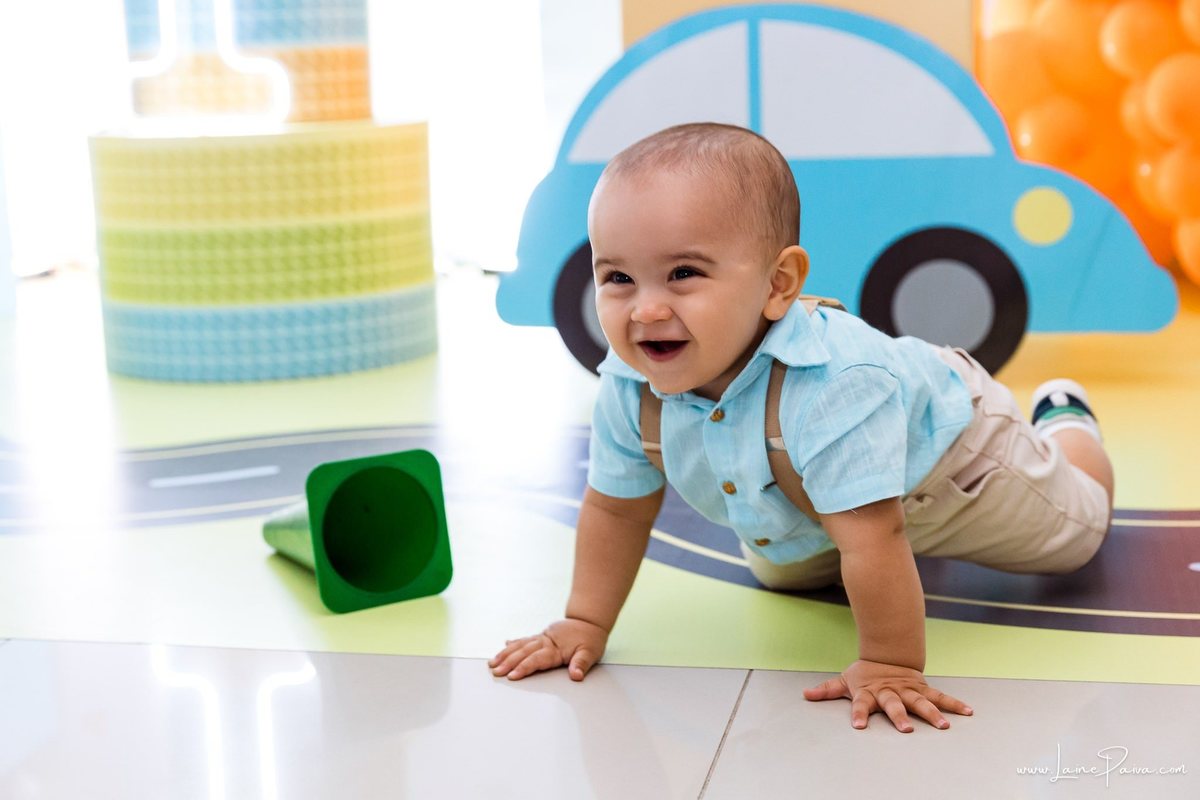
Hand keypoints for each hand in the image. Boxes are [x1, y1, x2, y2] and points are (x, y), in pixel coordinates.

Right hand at [488, 618, 608, 681]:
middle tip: (495, 672)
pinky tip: (505, 645)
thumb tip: (576, 675)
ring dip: (506, 654)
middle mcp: (546, 642)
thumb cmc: (591, 639)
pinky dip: (515, 643)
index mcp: (556, 649)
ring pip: (520, 645)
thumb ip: (581, 664)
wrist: (590, 621)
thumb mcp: (591, 652)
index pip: (536, 660)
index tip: (511, 675)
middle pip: (523, 653)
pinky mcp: (542, 635)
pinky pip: (525, 639)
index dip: (523, 668)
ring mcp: (542, 638)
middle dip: (508, 663)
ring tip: (492, 662)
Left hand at [803, 659, 972, 732]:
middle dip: (900, 716)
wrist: (887, 654)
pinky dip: (953, 703)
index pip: (861, 704)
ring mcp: (907, 689)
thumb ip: (827, 690)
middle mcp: (889, 691)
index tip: (860, 726)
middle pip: (893, 704)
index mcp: (869, 692)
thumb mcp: (845, 680)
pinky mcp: (922, 687)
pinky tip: (968, 711)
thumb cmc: (865, 674)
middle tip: (906, 730)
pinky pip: (939, 696)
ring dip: (932, 713)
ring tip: (944, 726)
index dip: (860, 714)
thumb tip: (805, 695)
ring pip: (920, 701)